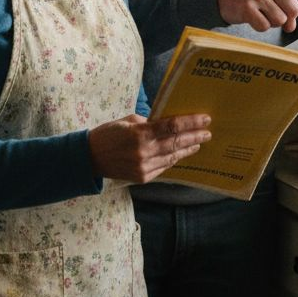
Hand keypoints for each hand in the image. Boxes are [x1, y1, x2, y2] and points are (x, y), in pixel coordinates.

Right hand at [87, 113, 211, 183]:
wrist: (89, 158)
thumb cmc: (108, 134)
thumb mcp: (127, 121)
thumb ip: (149, 122)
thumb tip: (168, 123)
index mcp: (140, 133)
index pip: (172, 126)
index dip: (191, 122)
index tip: (205, 119)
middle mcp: (144, 151)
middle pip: (177, 142)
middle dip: (195, 136)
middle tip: (208, 132)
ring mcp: (144, 167)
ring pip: (173, 157)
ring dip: (188, 149)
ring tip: (199, 143)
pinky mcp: (143, 177)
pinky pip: (164, 167)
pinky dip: (174, 159)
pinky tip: (181, 153)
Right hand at [216, 0, 297, 32]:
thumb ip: (284, 5)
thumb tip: (292, 26)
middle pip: (293, 9)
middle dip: (286, 17)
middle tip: (271, 13)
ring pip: (280, 20)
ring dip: (271, 22)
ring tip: (259, 13)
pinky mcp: (247, 7)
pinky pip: (265, 26)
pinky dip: (259, 27)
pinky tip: (250, 18)